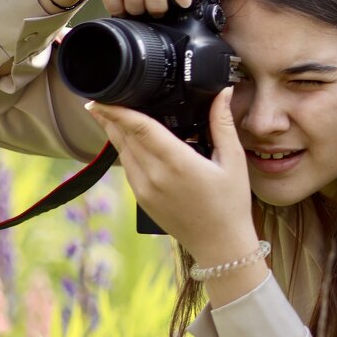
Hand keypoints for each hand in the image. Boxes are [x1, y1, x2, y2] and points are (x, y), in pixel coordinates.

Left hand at [85, 88, 257, 264]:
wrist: (220, 245)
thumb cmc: (231, 203)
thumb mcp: (233, 160)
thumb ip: (223, 123)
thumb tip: (223, 92)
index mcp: (178, 163)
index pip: (141, 128)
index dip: (118, 111)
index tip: (103, 97)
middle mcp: (156, 175)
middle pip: (125, 137)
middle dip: (111, 116)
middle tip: (104, 95)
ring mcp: (145, 189)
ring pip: (122, 151)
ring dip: (114, 131)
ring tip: (109, 113)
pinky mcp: (141, 198)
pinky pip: (127, 167)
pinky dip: (124, 149)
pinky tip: (128, 140)